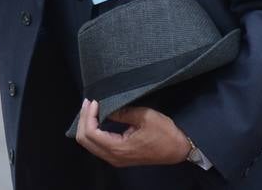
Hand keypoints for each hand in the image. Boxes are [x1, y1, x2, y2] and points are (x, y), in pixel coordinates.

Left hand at [74, 100, 189, 167]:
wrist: (178, 149)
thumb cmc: (164, 133)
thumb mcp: (144, 116)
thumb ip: (121, 112)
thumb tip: (104, 108)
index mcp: (118, 148)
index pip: (91, 133)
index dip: (88, 115)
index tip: (95, 101)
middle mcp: (113, 157)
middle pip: (84, 140)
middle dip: (83, 119)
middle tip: (89, 102)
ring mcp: (115, 159)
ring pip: (88, 144)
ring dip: (86, 125)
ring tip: (91, 108)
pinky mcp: (118, 156)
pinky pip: (96, 145)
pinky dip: (92, 131)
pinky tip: (96, 118)